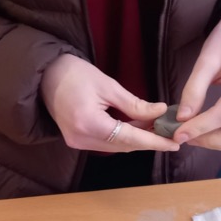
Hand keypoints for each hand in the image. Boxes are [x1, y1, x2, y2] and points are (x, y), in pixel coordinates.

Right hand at [40, 54, 179, 152]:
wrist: (46, 74)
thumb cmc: (76, 73)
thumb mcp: (108, 85)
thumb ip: (134, 104)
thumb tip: (160, 112)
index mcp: (90, 124)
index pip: (130, 138)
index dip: (154, 141)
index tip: (174, 144)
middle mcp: (82, 139)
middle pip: (124, 146)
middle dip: (148, 141)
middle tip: (169, 132)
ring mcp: (77, 142)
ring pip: (115, 146)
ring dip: (136, 139)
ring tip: (156, 127)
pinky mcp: (75, 140)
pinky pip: (105, 142)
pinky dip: (122, 137)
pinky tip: (136, 127)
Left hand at [173, 0, 220, 150]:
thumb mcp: (206, 59)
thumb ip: (194, 88)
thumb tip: (182, 118)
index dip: (200, 127)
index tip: (178, 132)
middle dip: (214, 142)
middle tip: (186, 136)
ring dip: (216, 141)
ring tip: (190, 133)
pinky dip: (220, 135)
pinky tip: (201, 128)